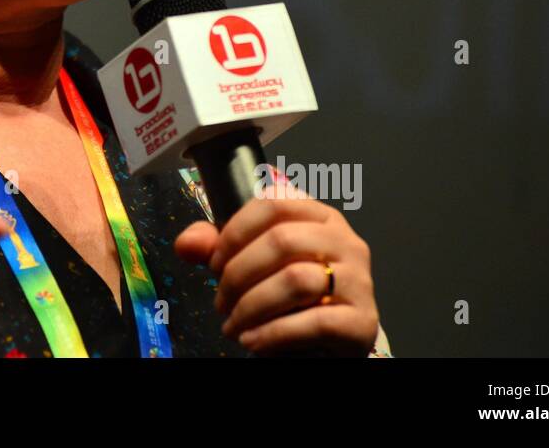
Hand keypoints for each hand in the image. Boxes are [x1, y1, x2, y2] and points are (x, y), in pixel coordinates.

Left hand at [174, 173, 378, 356]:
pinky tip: (253, 341)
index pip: (272, 204)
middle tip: (221, 301)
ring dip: (252, 306)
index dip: (234, 232)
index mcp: (319, 216)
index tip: (214, 263)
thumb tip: (186, 244)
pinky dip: (273, 334)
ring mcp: (359, 281)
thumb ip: (218, 248)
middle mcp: (346, 241)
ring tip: (233, 324)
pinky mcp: (363, 321)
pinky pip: (315, 322)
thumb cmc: (290, 297)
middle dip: (238, 275)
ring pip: (296, 280)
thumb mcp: (252, 266)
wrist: (328, 343)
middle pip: (281, 241)